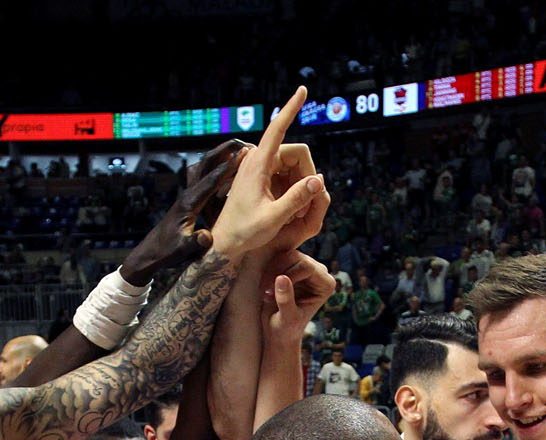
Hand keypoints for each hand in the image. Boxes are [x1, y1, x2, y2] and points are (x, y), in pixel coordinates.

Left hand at [123, 142, 246, 283]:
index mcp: (189, 203)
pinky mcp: (188, 199)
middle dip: (224, 151)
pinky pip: (203, 178)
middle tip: (243, 143)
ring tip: (237, 149)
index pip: (211, 180)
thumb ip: (195, 243)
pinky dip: (215, 168)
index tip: (244, 155)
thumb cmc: (167, 252)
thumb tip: (206, 236)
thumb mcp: (182, 250)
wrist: (152, 252)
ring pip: (203, 167)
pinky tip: (227, 169)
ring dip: (219, 156)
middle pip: (205, 164)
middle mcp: (188, 194)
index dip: (228, 167)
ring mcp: (187, 195)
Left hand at [209, 89, 324, 258]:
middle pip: (296, 153)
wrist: (226, 242)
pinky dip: (293, 189)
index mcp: (258, 164)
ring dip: (301, 185)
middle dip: (307, 175)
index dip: (291, 108)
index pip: (278, 128)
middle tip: (305, 205)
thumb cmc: (244, 232)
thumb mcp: (274, 219)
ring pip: (293, 165)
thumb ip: (297, 199)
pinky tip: (288, 209)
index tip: (302, 90)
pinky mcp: (260, 177)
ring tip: (293, 212)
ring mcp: (259, 168)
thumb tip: (319, 180)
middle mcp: (257, 160)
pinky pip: (286, 175)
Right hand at [261, 252, 334, 338]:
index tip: (272, 292)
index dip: (288, 275)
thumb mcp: (287, 318)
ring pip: (285, 255)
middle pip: (296, 257)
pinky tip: (264, 288)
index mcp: (325, 284)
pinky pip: (278, 257)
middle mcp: (319, 272)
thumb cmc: (287, 329)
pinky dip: (268, 270)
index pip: (307, 267)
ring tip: (265, 292)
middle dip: (277, 272)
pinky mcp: (292, 265)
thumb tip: (281, 278)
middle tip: (265, 292)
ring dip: (271, 272)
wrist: (279, 330)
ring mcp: (306, 266)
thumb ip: (286, 300)